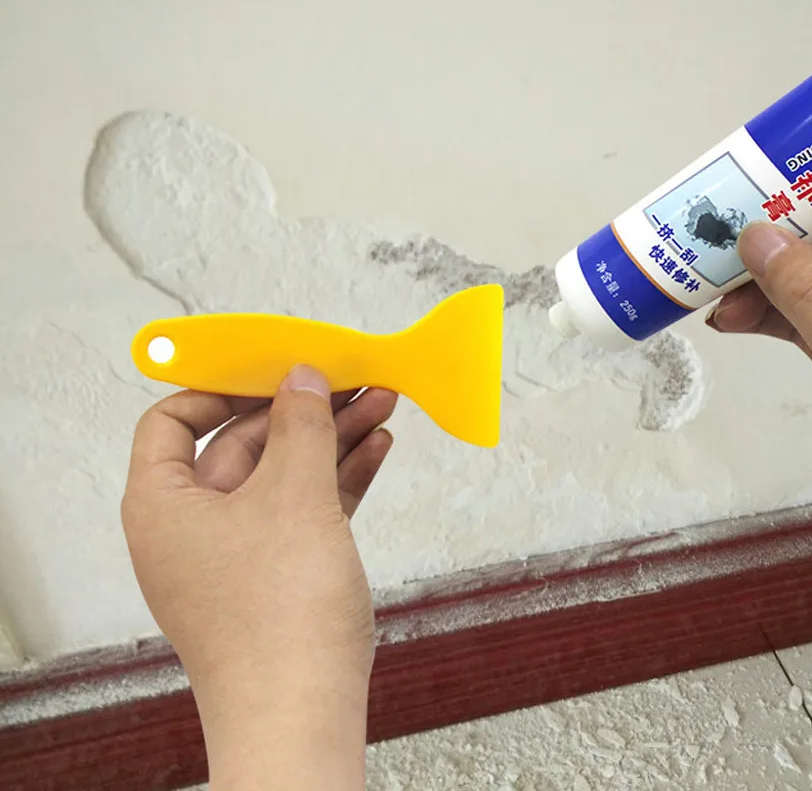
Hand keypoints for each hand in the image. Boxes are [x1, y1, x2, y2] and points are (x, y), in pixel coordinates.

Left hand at [122, 366, 396, 790]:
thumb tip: (303, 378)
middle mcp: (192, 526)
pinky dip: (339, 478)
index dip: (220, 386)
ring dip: (332, 438)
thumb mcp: (294, 494)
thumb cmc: (278, 613)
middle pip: (244, 442)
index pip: (172, 421)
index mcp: (164, 505)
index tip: (271, 367)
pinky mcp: (277, 573)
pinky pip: (305, 508)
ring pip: (284, 474)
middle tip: (351, 380)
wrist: (304, 712)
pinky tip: (377, 449)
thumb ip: (301, 425)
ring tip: (381, 404)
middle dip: (304, 409)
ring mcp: (237, 552)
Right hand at [707, 188, 811, 638]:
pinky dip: (764, 314)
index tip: (776, 154)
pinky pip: (799, 315)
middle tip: (719, 212)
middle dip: (778, 219)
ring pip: (809, 272)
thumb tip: (753, 234)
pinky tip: (725, 320)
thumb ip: (808, 293)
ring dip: (761, 274)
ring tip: (707, 277)